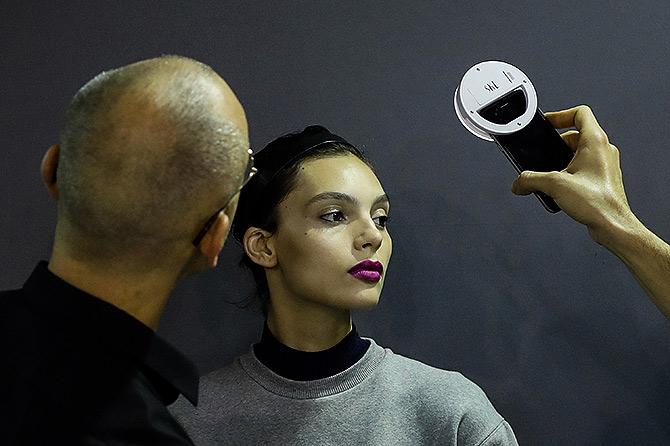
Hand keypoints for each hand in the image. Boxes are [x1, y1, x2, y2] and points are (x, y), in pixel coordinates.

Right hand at [511, 105, 637, 246]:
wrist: (613, 225)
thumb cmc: (597, 202)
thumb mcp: (554, 185)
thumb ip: (530, 180)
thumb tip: (519, 183)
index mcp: (595, 141)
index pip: (580, 113)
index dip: (560, 115)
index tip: (547, 124)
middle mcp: (603, 150)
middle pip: (575, 135)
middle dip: (555, 145)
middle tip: (543, 155)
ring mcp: (604, 165)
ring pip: (579, 154)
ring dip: (562, 161)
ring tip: (550, 175)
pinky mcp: (602, 179)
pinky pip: (583, 169)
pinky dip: (569, 173)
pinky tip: (559, 189)